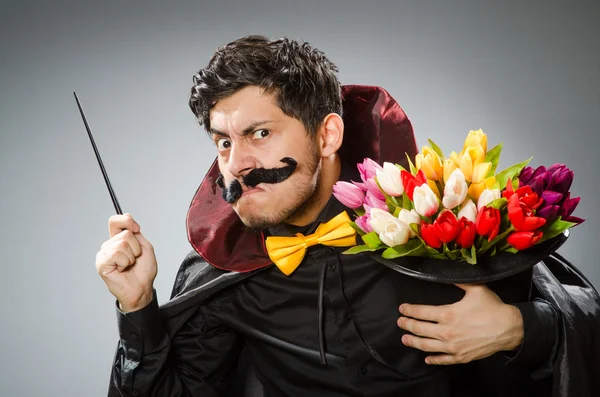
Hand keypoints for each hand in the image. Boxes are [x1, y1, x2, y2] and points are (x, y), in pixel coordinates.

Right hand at [96, 213, 157, 311]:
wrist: (142, 288)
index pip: (116, 221)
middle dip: (136, 247)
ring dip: (131, 256)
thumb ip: (135, 232)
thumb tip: (127, 217)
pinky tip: (122, 269)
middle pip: (125, 233)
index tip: (137, 228)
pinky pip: (116, 254)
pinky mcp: (101, 263)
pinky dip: (125, 262)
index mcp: (118, 240)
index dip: (127, 221)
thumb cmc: (143, 271)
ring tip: (128, 265)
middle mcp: (109, 245)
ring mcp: (104, 254)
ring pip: (122, 244)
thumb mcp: (144, 246)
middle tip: (134, 259)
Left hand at [397, 284, 523, 364]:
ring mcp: (453, 346)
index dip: (409, 310)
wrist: (510, 328)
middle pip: (420, 329)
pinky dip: (433, 359)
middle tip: (400, 322)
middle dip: (407, 325)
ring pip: (426, 346)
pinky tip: (426, 358)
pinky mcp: (461, 357)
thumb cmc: (492, 308)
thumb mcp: (475, 288)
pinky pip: (443, 359)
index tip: (402, 309)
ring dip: (413, 342)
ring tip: (405, 339)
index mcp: (448, 314)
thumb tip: (446, 273)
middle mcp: (447, 331)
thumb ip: (458, 280)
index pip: (421, 312)